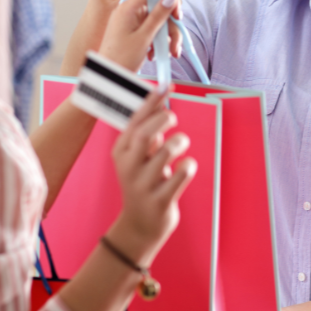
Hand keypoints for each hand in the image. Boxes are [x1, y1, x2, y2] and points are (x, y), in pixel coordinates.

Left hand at [98, 0, 182, 71]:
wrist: (109, 76)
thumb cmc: (121, 58)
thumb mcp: (144, 36)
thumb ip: (158, 15)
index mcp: (128, 8)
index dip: (169, 0)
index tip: (178, 16)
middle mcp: (130, 12)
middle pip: (159, 9)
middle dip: (171, 27)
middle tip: (176, 43)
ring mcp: (132, 22)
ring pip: (158, 22)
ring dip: (167, 37)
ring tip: (170, 53)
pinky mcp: (134, 32)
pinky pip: (153, 30)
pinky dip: (159, 41)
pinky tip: (157, 54)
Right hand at [108, 89, 195, 267]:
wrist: (140, 224)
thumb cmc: (144, 182)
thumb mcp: (138, 158)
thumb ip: (147, 135)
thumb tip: (162, 104)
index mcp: (121, 152)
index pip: (134, 121)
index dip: (151, 102)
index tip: (166, 86)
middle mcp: (129, 167)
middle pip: (145, 135)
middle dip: (163, 119)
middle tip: (173, 117)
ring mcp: (143, 185)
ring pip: (167, 152)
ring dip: (179, 142)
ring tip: (180, 147)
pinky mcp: (160, 200)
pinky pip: (181, 174)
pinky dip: (189, 165)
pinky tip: (186, 167)